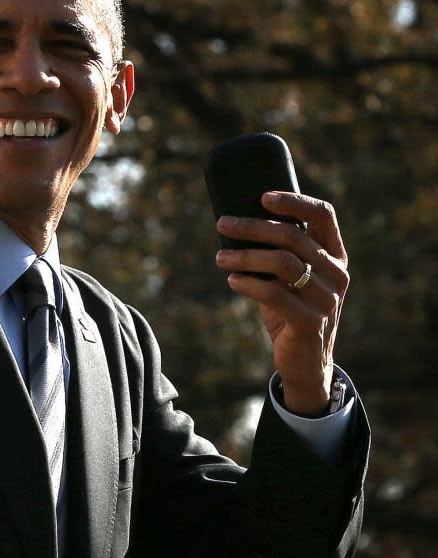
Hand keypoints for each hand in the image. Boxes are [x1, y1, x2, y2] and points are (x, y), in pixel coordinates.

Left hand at [214, 192, 349, 415]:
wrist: (303, 362)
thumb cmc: (289, 310)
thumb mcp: (285, 278)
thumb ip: (275, 252)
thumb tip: (234, 222)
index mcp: (334, 255)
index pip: (323, 215)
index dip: (295, 201)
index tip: (262, 196)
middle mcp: (337, 274)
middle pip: (293, 236)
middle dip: (252, 227)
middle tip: (222, 224)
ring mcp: (327, 299)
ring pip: (282, 263)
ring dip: (245, 256)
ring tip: (220, 257)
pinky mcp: (311, 323)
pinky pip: (274, 294)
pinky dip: (248, 284)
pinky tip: (232, 281)